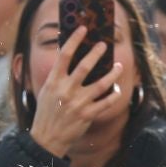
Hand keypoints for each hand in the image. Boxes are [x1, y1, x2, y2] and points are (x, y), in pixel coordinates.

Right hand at [27, 25, 129, 162]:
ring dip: (112, 74)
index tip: (83, 29)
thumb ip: (58, 76)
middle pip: (85, 66)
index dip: (74, 39)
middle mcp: (66, 90)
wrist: (47, 138)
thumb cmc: (46, 112)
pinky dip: (114, 95)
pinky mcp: (87, 115)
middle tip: (104, 44)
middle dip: (96, 53)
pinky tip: (118, 89)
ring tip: (118, 66)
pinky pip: (106, 102)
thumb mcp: (47, 90)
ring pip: (100, 84)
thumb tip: (68, 57)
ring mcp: (78, 103)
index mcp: (54, 81)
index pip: (64, 55)